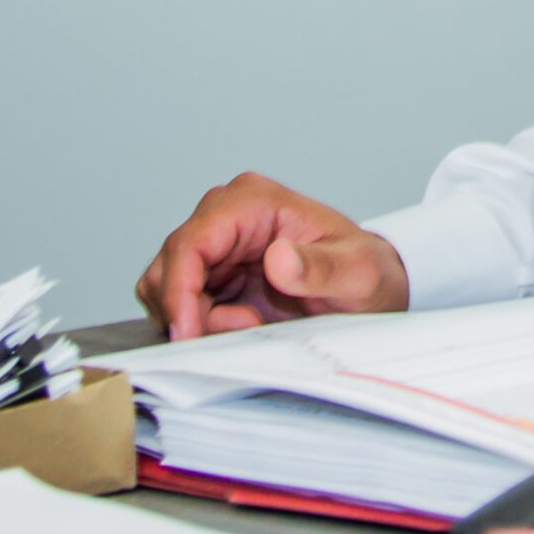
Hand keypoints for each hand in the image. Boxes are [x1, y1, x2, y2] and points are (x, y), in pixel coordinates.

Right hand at [135, 172, 409, 339]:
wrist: (368, 286)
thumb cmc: (364, 272)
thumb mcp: (356, 273)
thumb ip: (319, 267)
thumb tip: (277, 257)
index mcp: (253, 201)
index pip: (190, 243)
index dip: (179, 292)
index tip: (189, 333)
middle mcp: (225, 215)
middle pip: (169, 269)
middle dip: (193, 311)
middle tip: (245, 328)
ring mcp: (215, 244)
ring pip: (165, 288)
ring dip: (197, 319)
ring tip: (251, 324)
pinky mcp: (211, 273)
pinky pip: (179, 302)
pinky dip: (199, 323)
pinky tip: (243, 324)